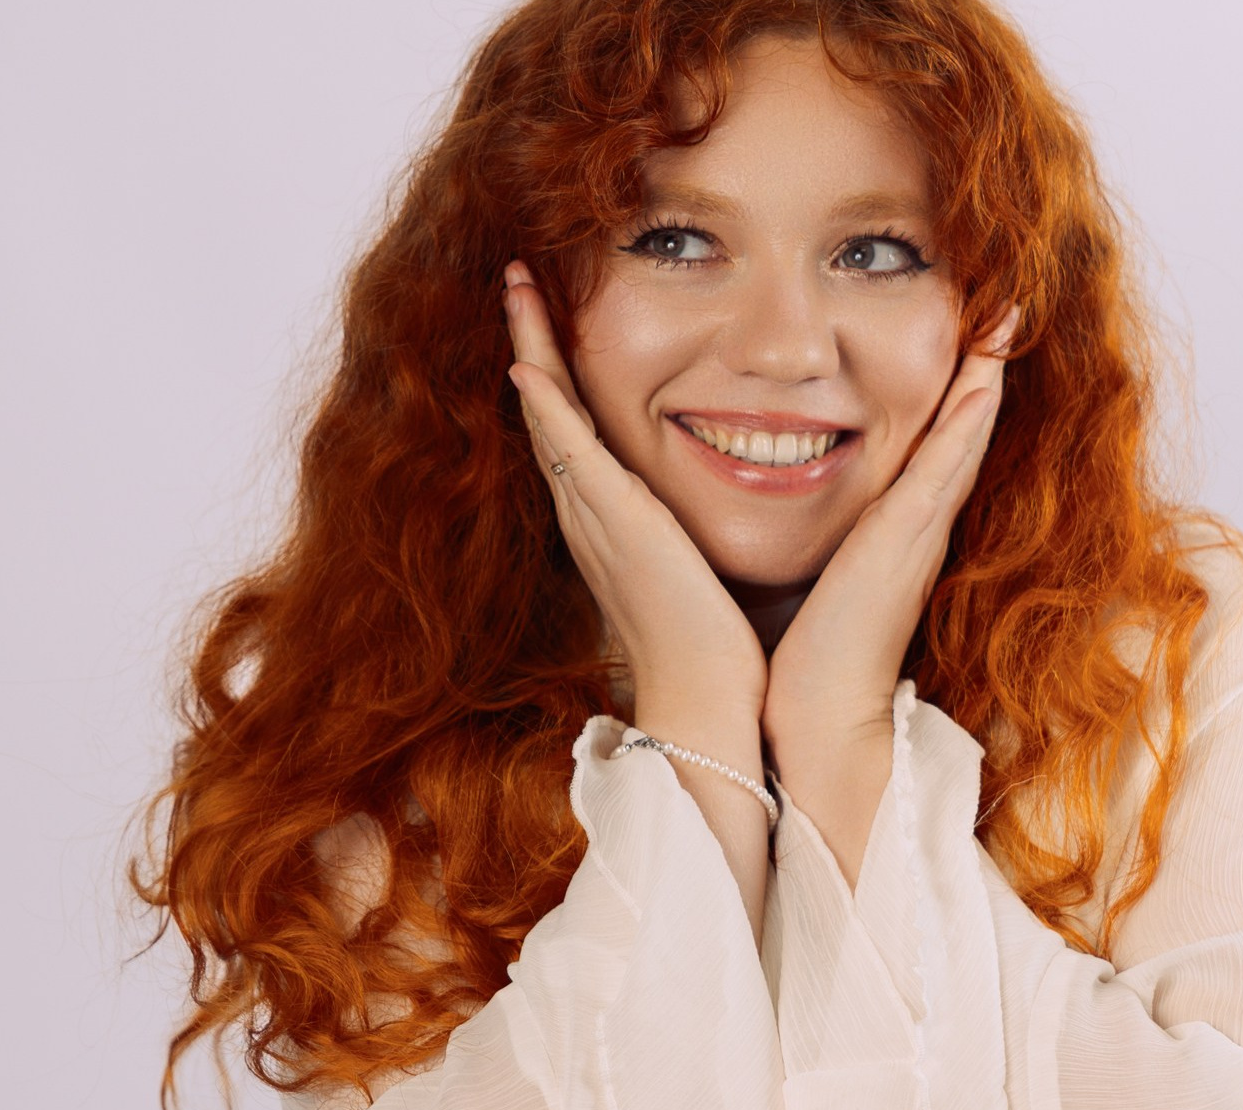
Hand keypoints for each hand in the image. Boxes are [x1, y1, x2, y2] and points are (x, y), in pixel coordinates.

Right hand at [502, 262, 767, 736]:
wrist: (705, 697)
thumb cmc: (712, 642)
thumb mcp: (696, 560)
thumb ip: (689, 523)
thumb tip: (726, 482)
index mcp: (609, 517)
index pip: (573, 427)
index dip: (556, 369)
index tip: (550, 315)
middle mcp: (589, 512)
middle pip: (546, 410)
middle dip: (530, 340)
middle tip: (516, 278)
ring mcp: (595, 517)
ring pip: (549, 418)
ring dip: (530, 349)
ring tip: (516, 289)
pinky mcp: (615, 526)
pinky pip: (571, 457)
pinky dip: (548, 412)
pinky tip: (530, 369)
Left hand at [762, 310, 1012, 879]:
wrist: (815, 721)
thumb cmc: (804, 662)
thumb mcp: (813, 583)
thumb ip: (817, 549)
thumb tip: (785, 518)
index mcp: (894, 536)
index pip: (930, 450)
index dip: (953, 395)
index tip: (966, 336)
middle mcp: (917, 528)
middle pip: (960, 432)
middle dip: (983, 369)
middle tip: (1005, 304)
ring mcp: (918, 532)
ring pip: (961, 436)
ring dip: (987, 375)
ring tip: (1005, 313)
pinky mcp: (906, 542)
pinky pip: (945, 465)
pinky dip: (968, 416)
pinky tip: (984, 369)